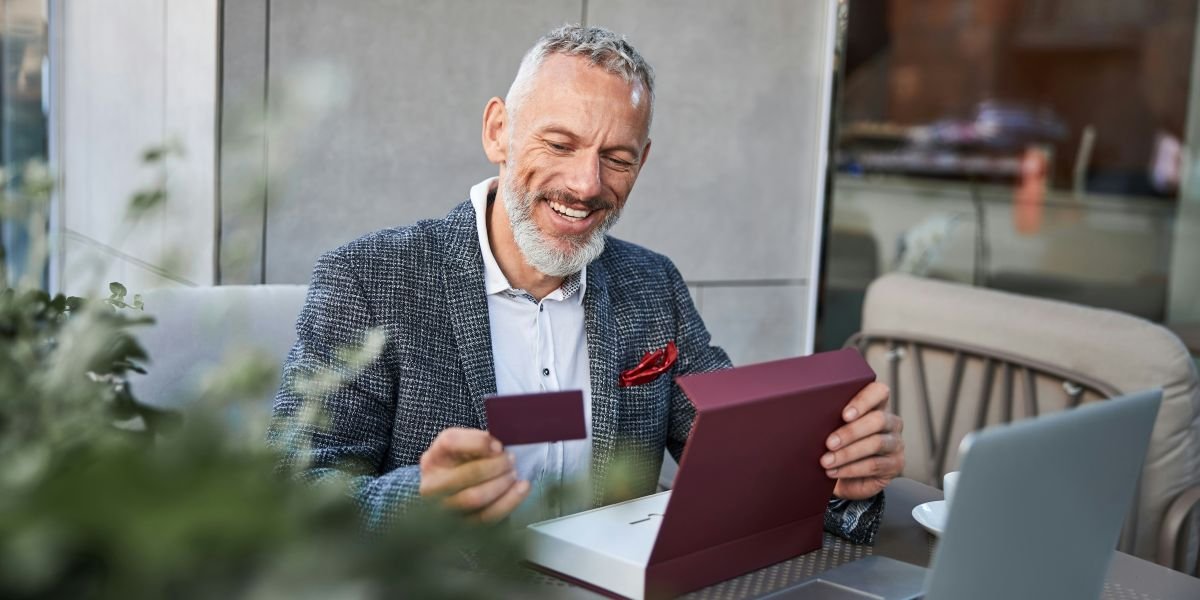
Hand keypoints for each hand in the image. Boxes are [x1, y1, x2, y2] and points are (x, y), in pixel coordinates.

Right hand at [419, 427, 530, 521]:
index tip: (498, 446)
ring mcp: (445, 510)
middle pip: (465, 475)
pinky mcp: (463, 526)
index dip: (478, 442)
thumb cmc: (462, 464)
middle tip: (510, 460)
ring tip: (514, 474)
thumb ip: (477, 441)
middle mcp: (432, 486)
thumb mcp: (465, 445)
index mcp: (432, 459)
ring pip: (475, 498)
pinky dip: (509, 501)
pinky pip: (487, 517)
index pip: (451, 443)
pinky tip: (521, 488)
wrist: (455, 493)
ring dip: (502, 483)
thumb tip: (496, 450)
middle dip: (495, 466)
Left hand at [822, 382, 904, 500]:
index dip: (863, 401)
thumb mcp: (833, 428)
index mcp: (877, 405)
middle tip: (829, 443)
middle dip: (850, 432)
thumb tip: (809, 413)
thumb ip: (830, 417)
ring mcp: (895, 443)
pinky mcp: (895, 465)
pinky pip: (874, 465)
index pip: (879, 392)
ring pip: (876, 443)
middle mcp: (891, 422)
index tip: (844, 414)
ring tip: (826, 461)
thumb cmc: (837, 445)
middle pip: (877, 420)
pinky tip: (834, 471)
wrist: (846, 476)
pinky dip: (851, 469)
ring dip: (847, 453)